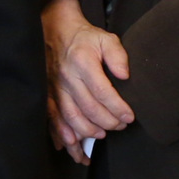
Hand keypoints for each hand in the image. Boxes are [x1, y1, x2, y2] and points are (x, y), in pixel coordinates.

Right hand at [42, 0, 133, 163]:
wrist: (56, 31)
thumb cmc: (84, 38)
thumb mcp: (105, 38)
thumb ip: (118, 55)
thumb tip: (124, 75)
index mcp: (83, 63)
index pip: (102, 92)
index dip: (118, 108)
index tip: (130, 117)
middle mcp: (67, 77)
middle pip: (89, 108)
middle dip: (109, 122)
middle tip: (121, 125)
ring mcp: (55, 88)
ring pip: (71, 117)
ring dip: (88, 131)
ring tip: (102, 134)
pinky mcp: (48, 95)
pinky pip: (53, 119)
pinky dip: (62, 135)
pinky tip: (73, 146)